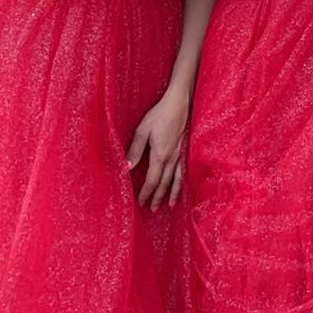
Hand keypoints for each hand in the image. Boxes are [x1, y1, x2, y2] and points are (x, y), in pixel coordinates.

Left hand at [127, 87, 189, 208]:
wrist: (180, 103)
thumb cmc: (160, 115)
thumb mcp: (142, 131)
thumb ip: (135, 151)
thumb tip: (126, 169)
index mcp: (160, 155)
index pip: (152, 180)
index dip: (147, 193)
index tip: (141, 203)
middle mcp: (172, 158)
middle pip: (164, 183)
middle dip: (158, 197)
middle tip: (153, 209)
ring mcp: (181, 154)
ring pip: (177, 179)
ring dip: (172, 193)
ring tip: (170, 205)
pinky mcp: (186, 148)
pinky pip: (184, 170)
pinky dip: (182, 181)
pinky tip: (182, 185)